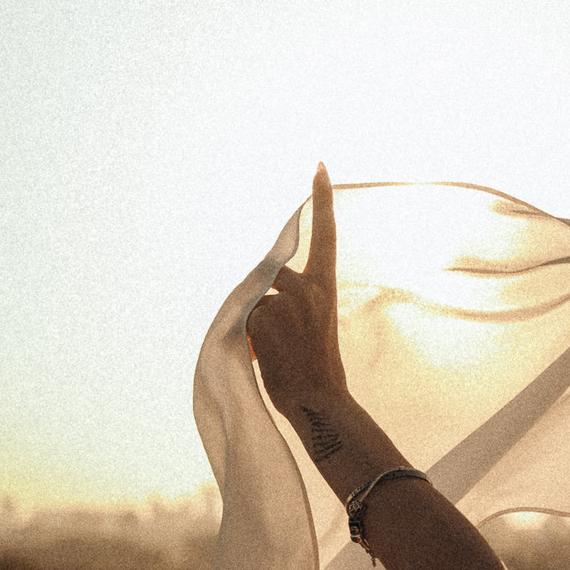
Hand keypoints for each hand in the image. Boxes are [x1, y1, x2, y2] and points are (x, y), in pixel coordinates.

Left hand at [247, 164, 349, 427]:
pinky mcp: (267, 314)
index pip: (325, 235)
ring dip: (256, 327)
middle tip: (284, 342)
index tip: (319, 169)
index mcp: (325, 287)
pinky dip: (248, 338)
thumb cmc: (315, 369)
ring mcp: (288, 300)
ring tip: (277, 354)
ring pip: (255, 301)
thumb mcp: (311, 326)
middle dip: (265, 306)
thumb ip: (291, 302)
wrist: (320, 399)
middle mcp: (309, 288)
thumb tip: (259, 295)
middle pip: (270, 279)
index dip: (321, 201)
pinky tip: (266, 356)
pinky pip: (245, 318)